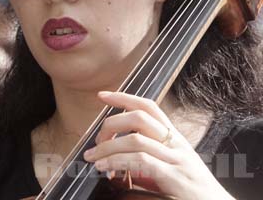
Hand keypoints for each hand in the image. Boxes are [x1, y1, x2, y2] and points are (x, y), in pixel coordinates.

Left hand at [82, 91, 233, 199]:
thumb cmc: (193, 191)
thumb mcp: (169, 168)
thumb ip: (146, 159)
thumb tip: (115, 158)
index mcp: (175, 138)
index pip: (149, 107)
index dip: (124, 97)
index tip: (102, 95)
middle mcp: (177, 144)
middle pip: (138, 117)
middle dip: (110, 125)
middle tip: (95, 142)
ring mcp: (178, 160)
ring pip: (135, 139)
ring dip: (107, 147)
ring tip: (93, 158)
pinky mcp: (175, 178)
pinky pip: (141, 161)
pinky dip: (117, 161)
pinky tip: (105, 167)